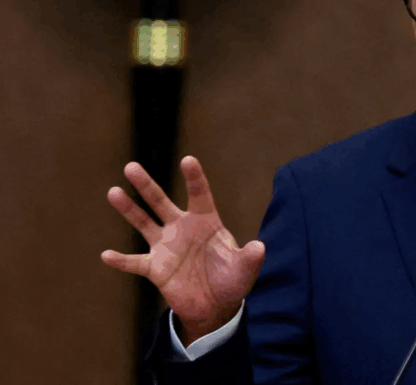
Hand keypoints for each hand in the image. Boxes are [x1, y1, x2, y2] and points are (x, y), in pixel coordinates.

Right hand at [101, 156, 264, 345]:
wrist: (215, 306)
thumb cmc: (232, 281)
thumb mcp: (245, 270)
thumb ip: (250, 258)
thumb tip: (260, 247)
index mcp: (206, 222)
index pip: (200, 195)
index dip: (195, 178)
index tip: (188, 160)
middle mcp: (182, 229)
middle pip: (161, 202)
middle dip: (146, 185)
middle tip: (131, 166)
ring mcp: (166, 246)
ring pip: (144, 223)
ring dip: (129, 209)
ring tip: (113, 191)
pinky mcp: (155, 268)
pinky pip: (135, 262)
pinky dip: (121, 260)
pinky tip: (106, 255)